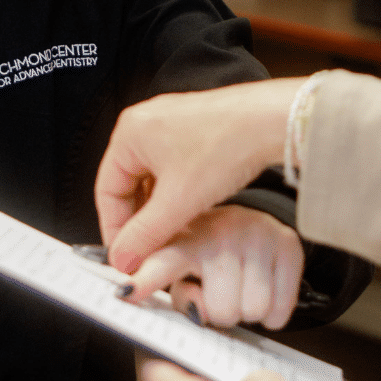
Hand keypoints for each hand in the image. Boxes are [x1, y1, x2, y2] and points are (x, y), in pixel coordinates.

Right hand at [95, 77, 305, 272]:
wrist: (273, 121)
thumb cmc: (227, 143)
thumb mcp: (178, 202)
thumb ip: (144, 235)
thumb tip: (123, 258)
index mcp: (130, 132)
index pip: (106, 190)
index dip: (115, 229)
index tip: (126, 255)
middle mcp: (147, 123)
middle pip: (129, 185)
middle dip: (140, 221)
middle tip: (150, 251)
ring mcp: (172, 124)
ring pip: (154, 180)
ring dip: (160, 210)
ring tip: (175, 235)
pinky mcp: (196, 130)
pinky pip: (174, 170)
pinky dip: (178, 194)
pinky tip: (192, 213)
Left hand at [122, 205, 303, 329]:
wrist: (247, 220)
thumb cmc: (206, 250)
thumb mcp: (181, 263)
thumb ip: (174, 289)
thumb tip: (194, 312)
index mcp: (185, 237)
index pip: (163, 262)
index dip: (145, 280)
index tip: (126, 292)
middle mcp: (222, 233)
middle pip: (220, 311)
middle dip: (218, 311)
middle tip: (215, 292)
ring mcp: (257, 237)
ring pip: (252, 311)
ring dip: (245, 310)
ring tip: (238, 287)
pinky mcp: (288, 245)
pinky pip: (279, 309)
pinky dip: (272, 311)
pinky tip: (261, 289)